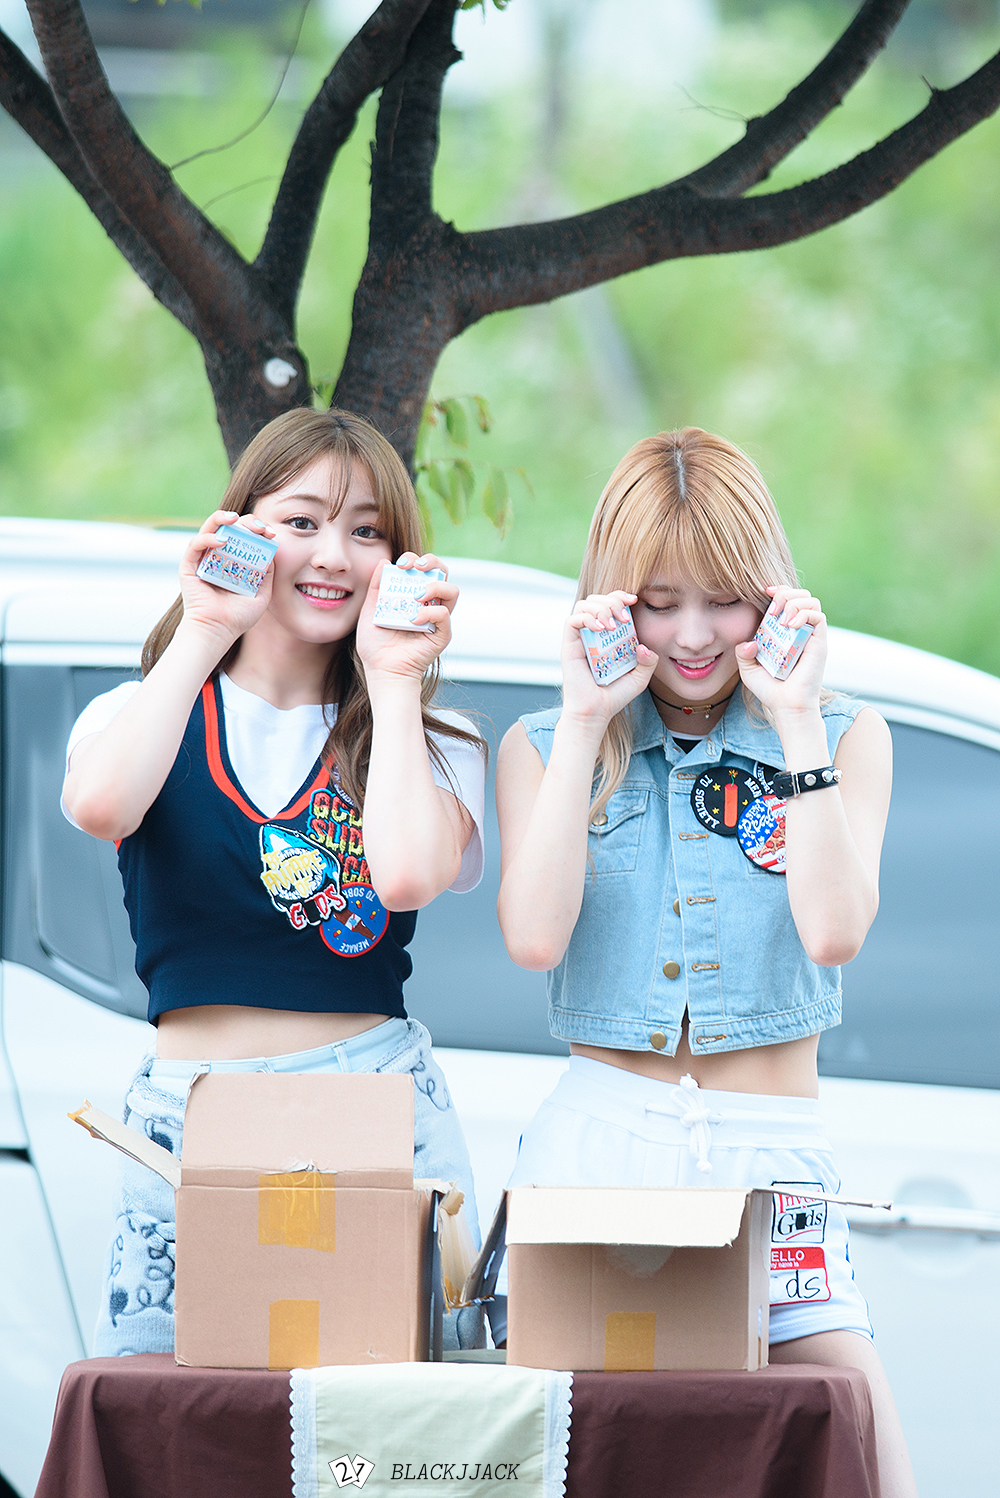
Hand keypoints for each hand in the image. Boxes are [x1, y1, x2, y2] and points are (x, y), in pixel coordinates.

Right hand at [178, 510, 275, 646]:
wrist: (219, 631)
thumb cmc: (238, 617)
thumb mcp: (262, 594)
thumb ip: (267, 575)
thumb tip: (271, 553)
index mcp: (233, 562)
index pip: (244, 537)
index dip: (257, 530)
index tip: (270, 533)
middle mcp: (217, 557)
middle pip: (229, 528)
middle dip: (245, 522)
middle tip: (258, 526)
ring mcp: (202, 560)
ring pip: (209, 529)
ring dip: (221, 518)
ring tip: (235, 518)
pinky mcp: (188, 566)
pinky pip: (195, 545)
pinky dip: (207, 538)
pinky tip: (221, 541)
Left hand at [356, 552, 457, 683]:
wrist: (381, 669)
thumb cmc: (375, 644)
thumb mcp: (370, 610)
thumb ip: (376, 587)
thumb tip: (385, 562)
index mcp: (413, 595)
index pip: (423, 569)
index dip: (416, 559)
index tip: (401, 563)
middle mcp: (428, 604)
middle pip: (442, 573)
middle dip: (432, 562)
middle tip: (416, 567)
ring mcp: (437, 619)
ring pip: (452, 591)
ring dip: (435, 587)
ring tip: (417, 597)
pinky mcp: (442, 634)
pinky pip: (444, 615)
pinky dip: (430, 613)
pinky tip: (413, 620)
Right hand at [561, 591, 657, 728]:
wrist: (596, 712)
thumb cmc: (614, 695)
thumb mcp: (640, 677)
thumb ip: (649, 661)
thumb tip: (644, 646)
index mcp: (607, 635)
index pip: (609, 604)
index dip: (620, 596)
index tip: (634, 600)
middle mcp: (592, 633)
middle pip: (596, 599)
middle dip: (612, 600)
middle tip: (624, 617)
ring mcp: (580, 638)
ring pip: (584, 605)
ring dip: (601, 608)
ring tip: (613, 625)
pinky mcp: (569, 645)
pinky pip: (572, 620)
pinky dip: (588, 619)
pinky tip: (601, 630)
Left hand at [735, 586, 826, 717]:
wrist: (786, 706)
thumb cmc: (770, 689)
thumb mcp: (748, 669)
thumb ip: (743, 653)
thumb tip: (748, 641)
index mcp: (784, 631)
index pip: (787, 599)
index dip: (778, 590)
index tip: (764, 592)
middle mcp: (799, 630)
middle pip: (801, 594)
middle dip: (785, 593)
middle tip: (772, 610)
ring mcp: (810, 635)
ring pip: (811, 600)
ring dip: (794, 602)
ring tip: (782, 619)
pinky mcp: (820, 642)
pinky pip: (818, 616)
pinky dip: (803, 614)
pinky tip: (790, 626)